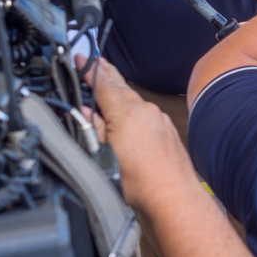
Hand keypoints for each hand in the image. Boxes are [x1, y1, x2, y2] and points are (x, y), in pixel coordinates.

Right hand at [78, 56, 197, 213]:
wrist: (174, 197)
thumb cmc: (142, 184)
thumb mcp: (104, 156)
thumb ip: (93, 129)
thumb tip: (84, 112)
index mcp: (126, 114)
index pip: (103, 83)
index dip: (89, 70)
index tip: (81, 59)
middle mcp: (145, 111)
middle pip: (120, 86)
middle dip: (105, 72)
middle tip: (94, 61)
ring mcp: (158, 119)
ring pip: (134, 98)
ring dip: (119, 90)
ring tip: (107, 83)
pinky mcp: (166, 129)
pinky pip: (145, 111)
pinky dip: (132, 107)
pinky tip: (126, 114)